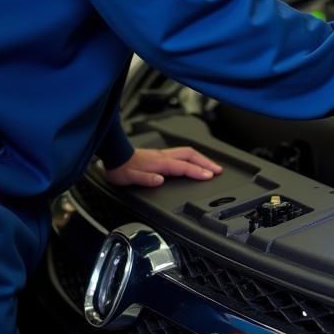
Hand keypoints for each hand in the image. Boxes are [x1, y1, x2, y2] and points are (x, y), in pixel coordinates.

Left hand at [103, 146, 222, 187]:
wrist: (115, 156)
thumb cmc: (122, 169)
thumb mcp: (131, 178)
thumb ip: (146, 179)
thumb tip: (160, 180)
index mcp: (160, 163)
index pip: (184, 166)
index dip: (198, 171)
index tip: (210, 176)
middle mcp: (164, 156)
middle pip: (191, 156)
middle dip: (206, 162)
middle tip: (218, 170)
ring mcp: (164, 154)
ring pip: (188, 153)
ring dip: (202, 159)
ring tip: (211, 165)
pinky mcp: (161, 155)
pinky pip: (183, 154)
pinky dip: (194, 158)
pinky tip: (195, 162)